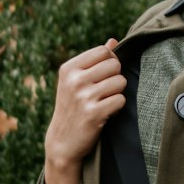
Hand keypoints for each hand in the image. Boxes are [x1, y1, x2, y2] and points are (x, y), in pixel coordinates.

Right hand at [43, 40, 125, 183]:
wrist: (62, 141)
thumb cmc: (73, 107)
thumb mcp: (76, 82)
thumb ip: (94, 61)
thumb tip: (113, 41)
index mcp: (69, 68)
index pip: (104, 51)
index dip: (110, 62)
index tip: (103, 76)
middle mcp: (74, 80)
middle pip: (115, 64)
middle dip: (115, 77)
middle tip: (104, 91)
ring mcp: (83, 97)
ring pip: (120, 82)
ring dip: (117, 93)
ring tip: (104, 102)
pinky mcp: (93, 113)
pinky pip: (120, 100)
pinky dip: (117, 107)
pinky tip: (105, 113)